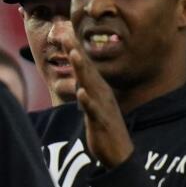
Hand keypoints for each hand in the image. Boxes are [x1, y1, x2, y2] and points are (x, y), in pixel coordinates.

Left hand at [59, 28, 132, 168]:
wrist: (120, 153)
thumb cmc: (106, 128)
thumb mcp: (95, 105)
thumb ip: (88, 91)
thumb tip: (81, 79)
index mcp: (100, 90)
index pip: (86, 67)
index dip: (75, 50)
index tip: (64, 33)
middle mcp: (103, 95)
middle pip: (88, 70)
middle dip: (77, 53)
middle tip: (67, 35)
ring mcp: (104, 108)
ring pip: (92, 86)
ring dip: (83, 70)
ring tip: (74, 55)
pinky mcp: (103, 122)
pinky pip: (95, 111)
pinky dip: (88, 102)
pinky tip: (83, 93)